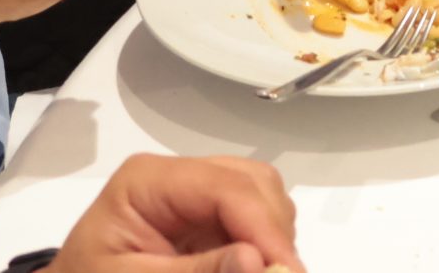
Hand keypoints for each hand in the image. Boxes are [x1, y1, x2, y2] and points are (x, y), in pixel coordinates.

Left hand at [52, 153, 301, 272]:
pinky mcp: (202, 216)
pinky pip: (250, 217)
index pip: (226, 188)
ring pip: (260, 195)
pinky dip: (262, 243)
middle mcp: (176, 175)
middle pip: (252, 182)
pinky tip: (253, 267)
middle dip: (274, 233)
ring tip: (268, 272)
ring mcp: (192, 193)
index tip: (290, 272)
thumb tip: (259, 262)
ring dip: (273, 237)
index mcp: (148, 181)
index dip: (265, 230)